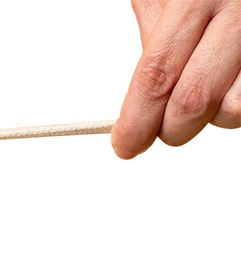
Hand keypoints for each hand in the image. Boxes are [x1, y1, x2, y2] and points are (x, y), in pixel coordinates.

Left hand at [112, 0, 240, 157]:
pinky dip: (235, 100)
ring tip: (205, 84)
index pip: (157, 76)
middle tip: (161, 127)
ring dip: (212, 115)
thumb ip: (155, 41)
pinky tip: (228, 79)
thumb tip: (137, 107)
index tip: (126, 145)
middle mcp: (239, 12)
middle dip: (170, 129)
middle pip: (193, 101)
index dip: (136, 121)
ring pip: (232, 111)